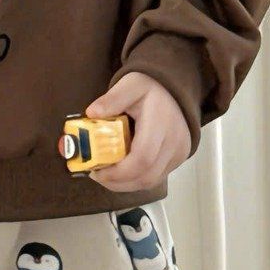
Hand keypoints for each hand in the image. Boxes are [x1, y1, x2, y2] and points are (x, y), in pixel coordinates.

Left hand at [83, 71, 192, 192]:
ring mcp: (178, 153)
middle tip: (96, 174)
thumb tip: (91, 114)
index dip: (118, 172)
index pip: (142, 158)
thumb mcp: (129, 85)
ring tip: (105, 175)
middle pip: (146, 176)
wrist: (175, 89)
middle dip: (117, 182)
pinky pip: (156, 177)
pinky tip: (120, 172)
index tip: (96, 171)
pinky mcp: (177, 158)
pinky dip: (135, 180)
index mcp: (161, 124)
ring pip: (151, 181)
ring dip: (125, 184)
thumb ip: (112, 99)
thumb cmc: (150, 86)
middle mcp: (174, 142)